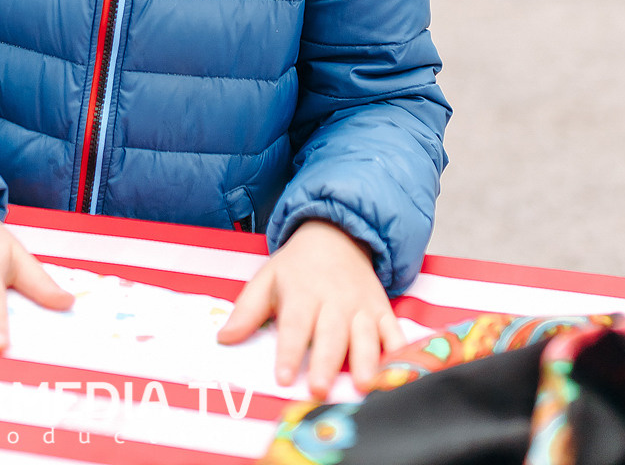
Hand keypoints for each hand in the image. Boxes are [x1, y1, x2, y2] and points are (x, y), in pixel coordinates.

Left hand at [217, 219, 402, 398]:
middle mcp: (334, 300)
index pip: (294, 325)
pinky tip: (401, 368)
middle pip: (331, 334)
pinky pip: (394, 329)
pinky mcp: (382, 309)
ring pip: (366, 335)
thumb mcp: (267, 279)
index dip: (288, 352)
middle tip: (320, 390)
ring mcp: (362, 306)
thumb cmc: (297, 267)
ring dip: (366, 360)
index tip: (283, 377)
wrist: (337, 235)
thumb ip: (247, 311)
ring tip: (364, 385)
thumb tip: (224, 339)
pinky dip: (399, 349)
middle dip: (326, 362)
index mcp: (303, 293)